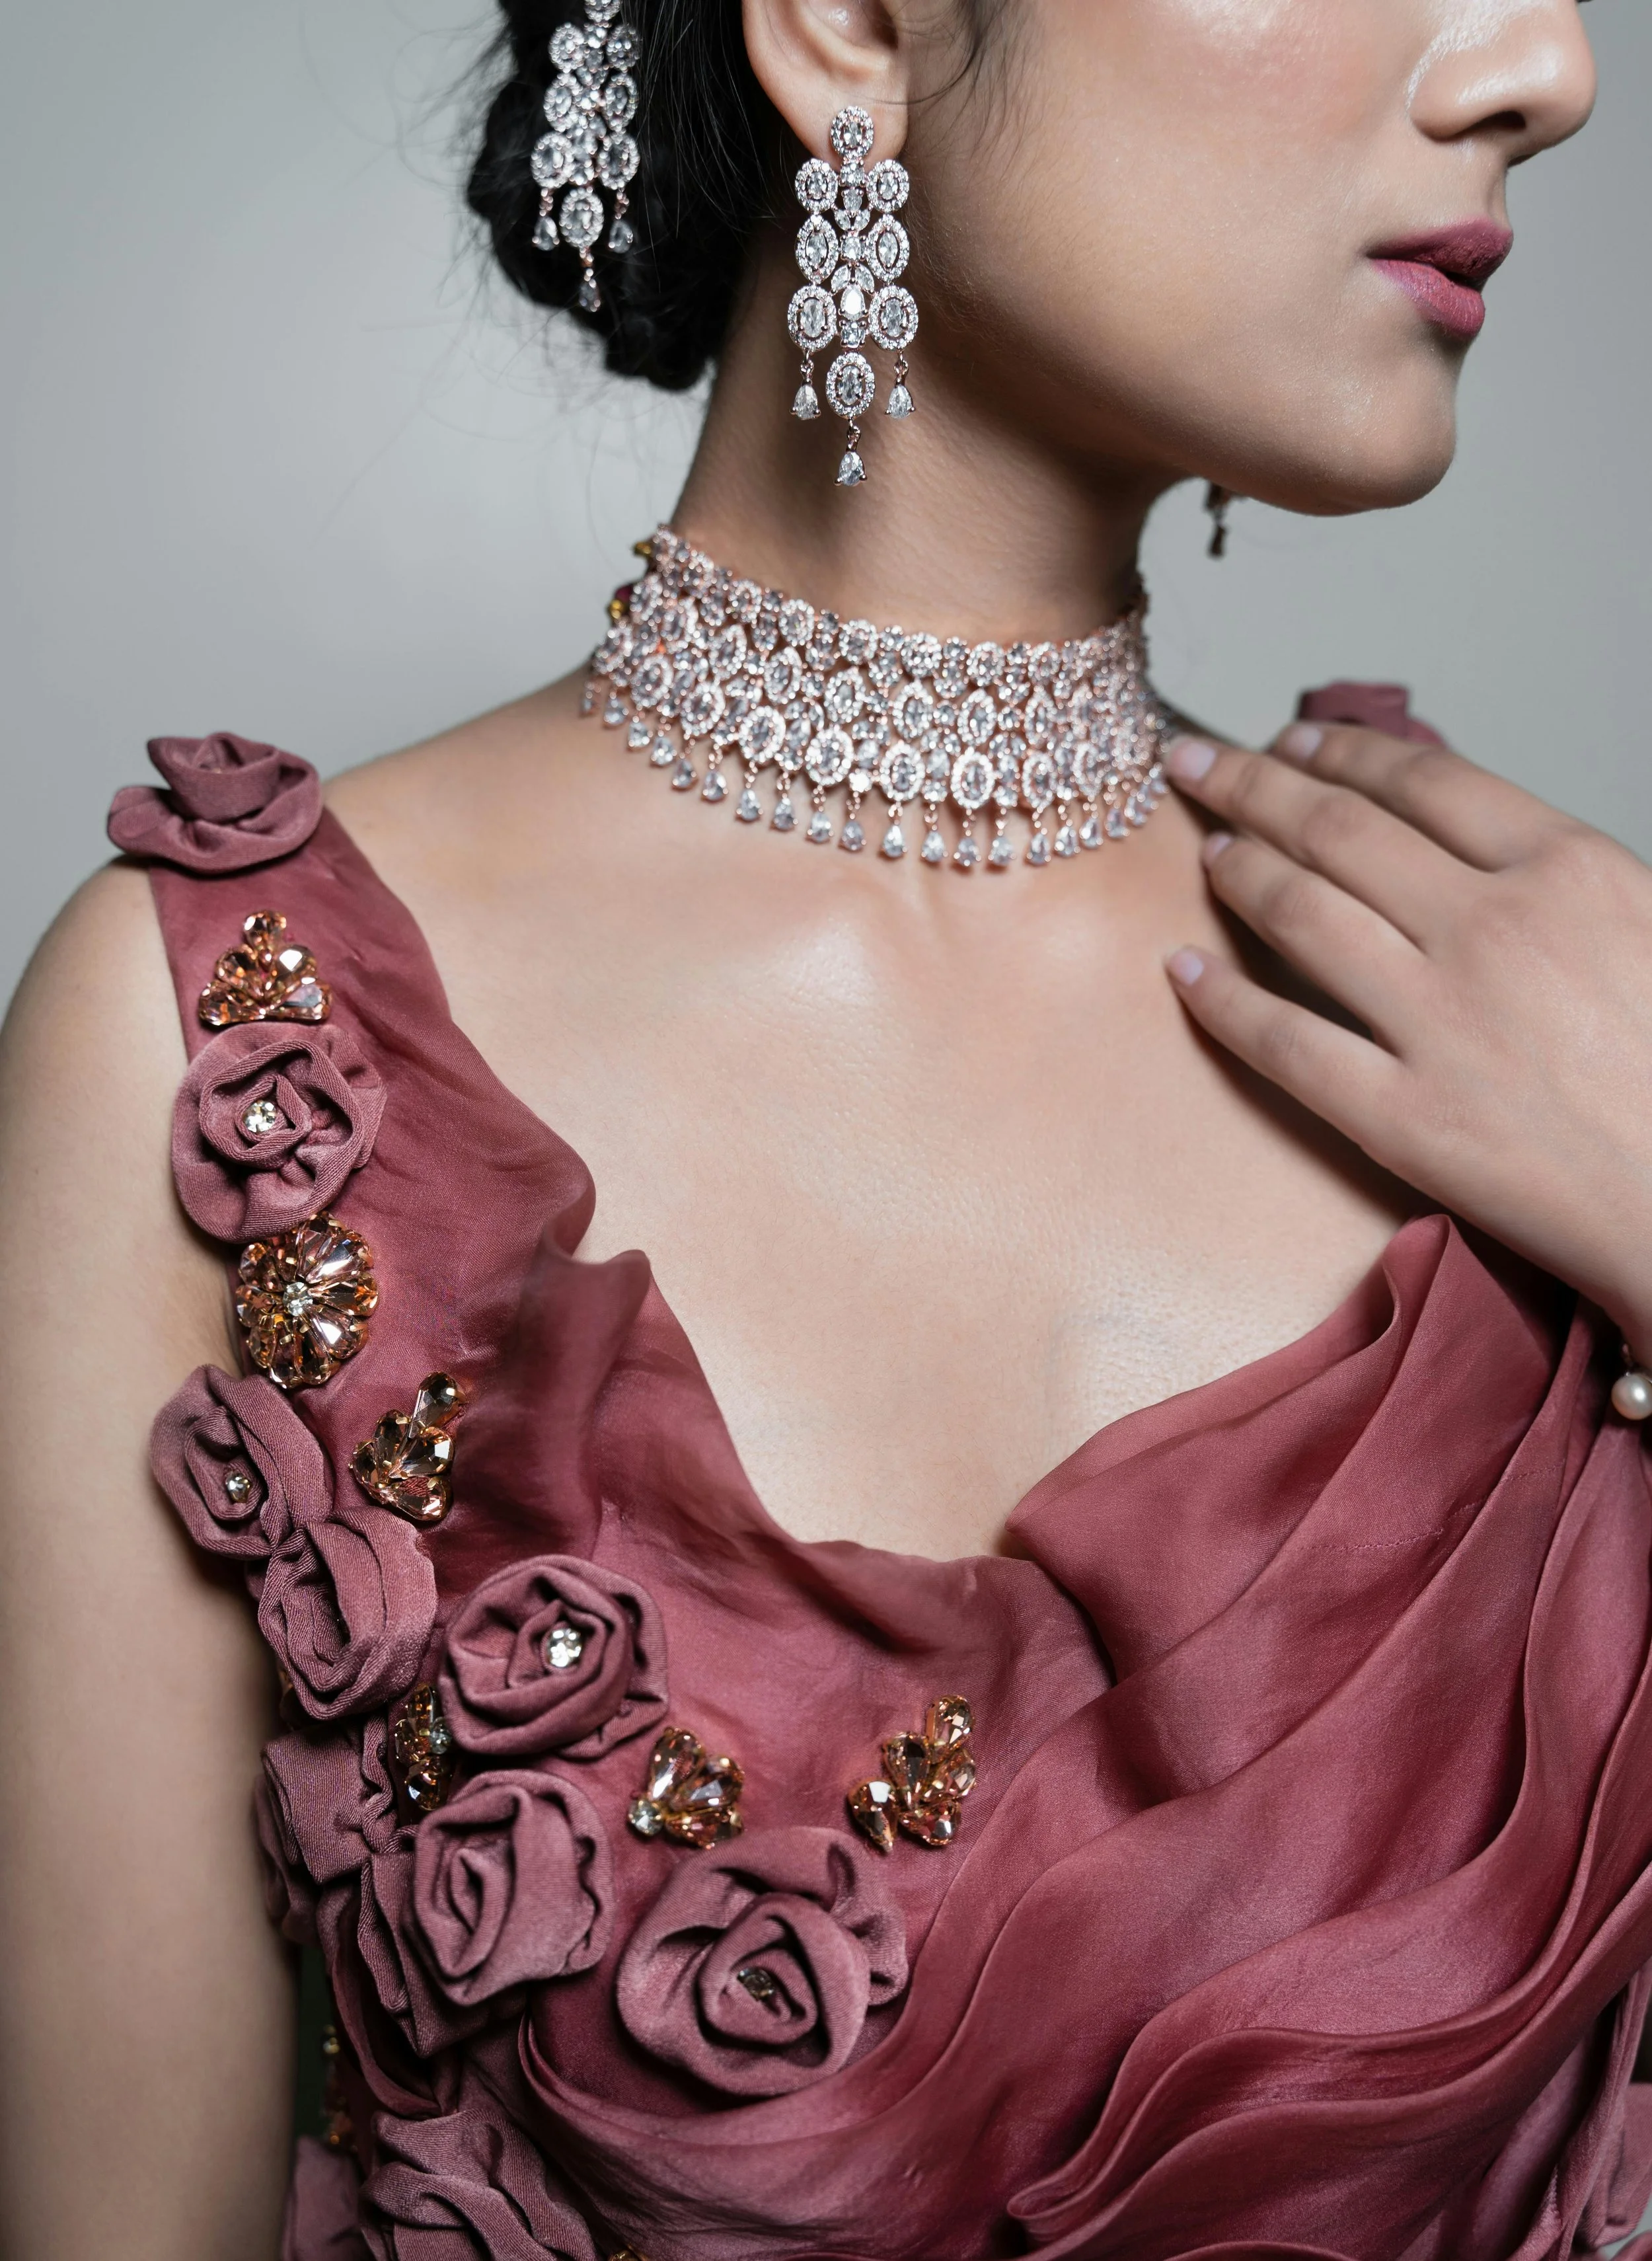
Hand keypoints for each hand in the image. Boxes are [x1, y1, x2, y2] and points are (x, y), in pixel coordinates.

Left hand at [1162, 721, 1651, 1360]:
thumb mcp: (1645, 919)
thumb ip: (1551, 869)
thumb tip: (1451, 823)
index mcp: (1569, 870)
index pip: (1423, 780)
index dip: (1341, 752)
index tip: (1292, 739)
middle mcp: (1495, 930)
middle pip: (1340, 831)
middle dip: (1254, 786)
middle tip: (1200, 767)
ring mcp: (1445, 1024)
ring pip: (1303, 916)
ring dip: (1239, 872)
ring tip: (1207, 853)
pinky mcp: (1408, 1119)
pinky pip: (1285, 1044)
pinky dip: (1221, 1002)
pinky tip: (1180, 973)